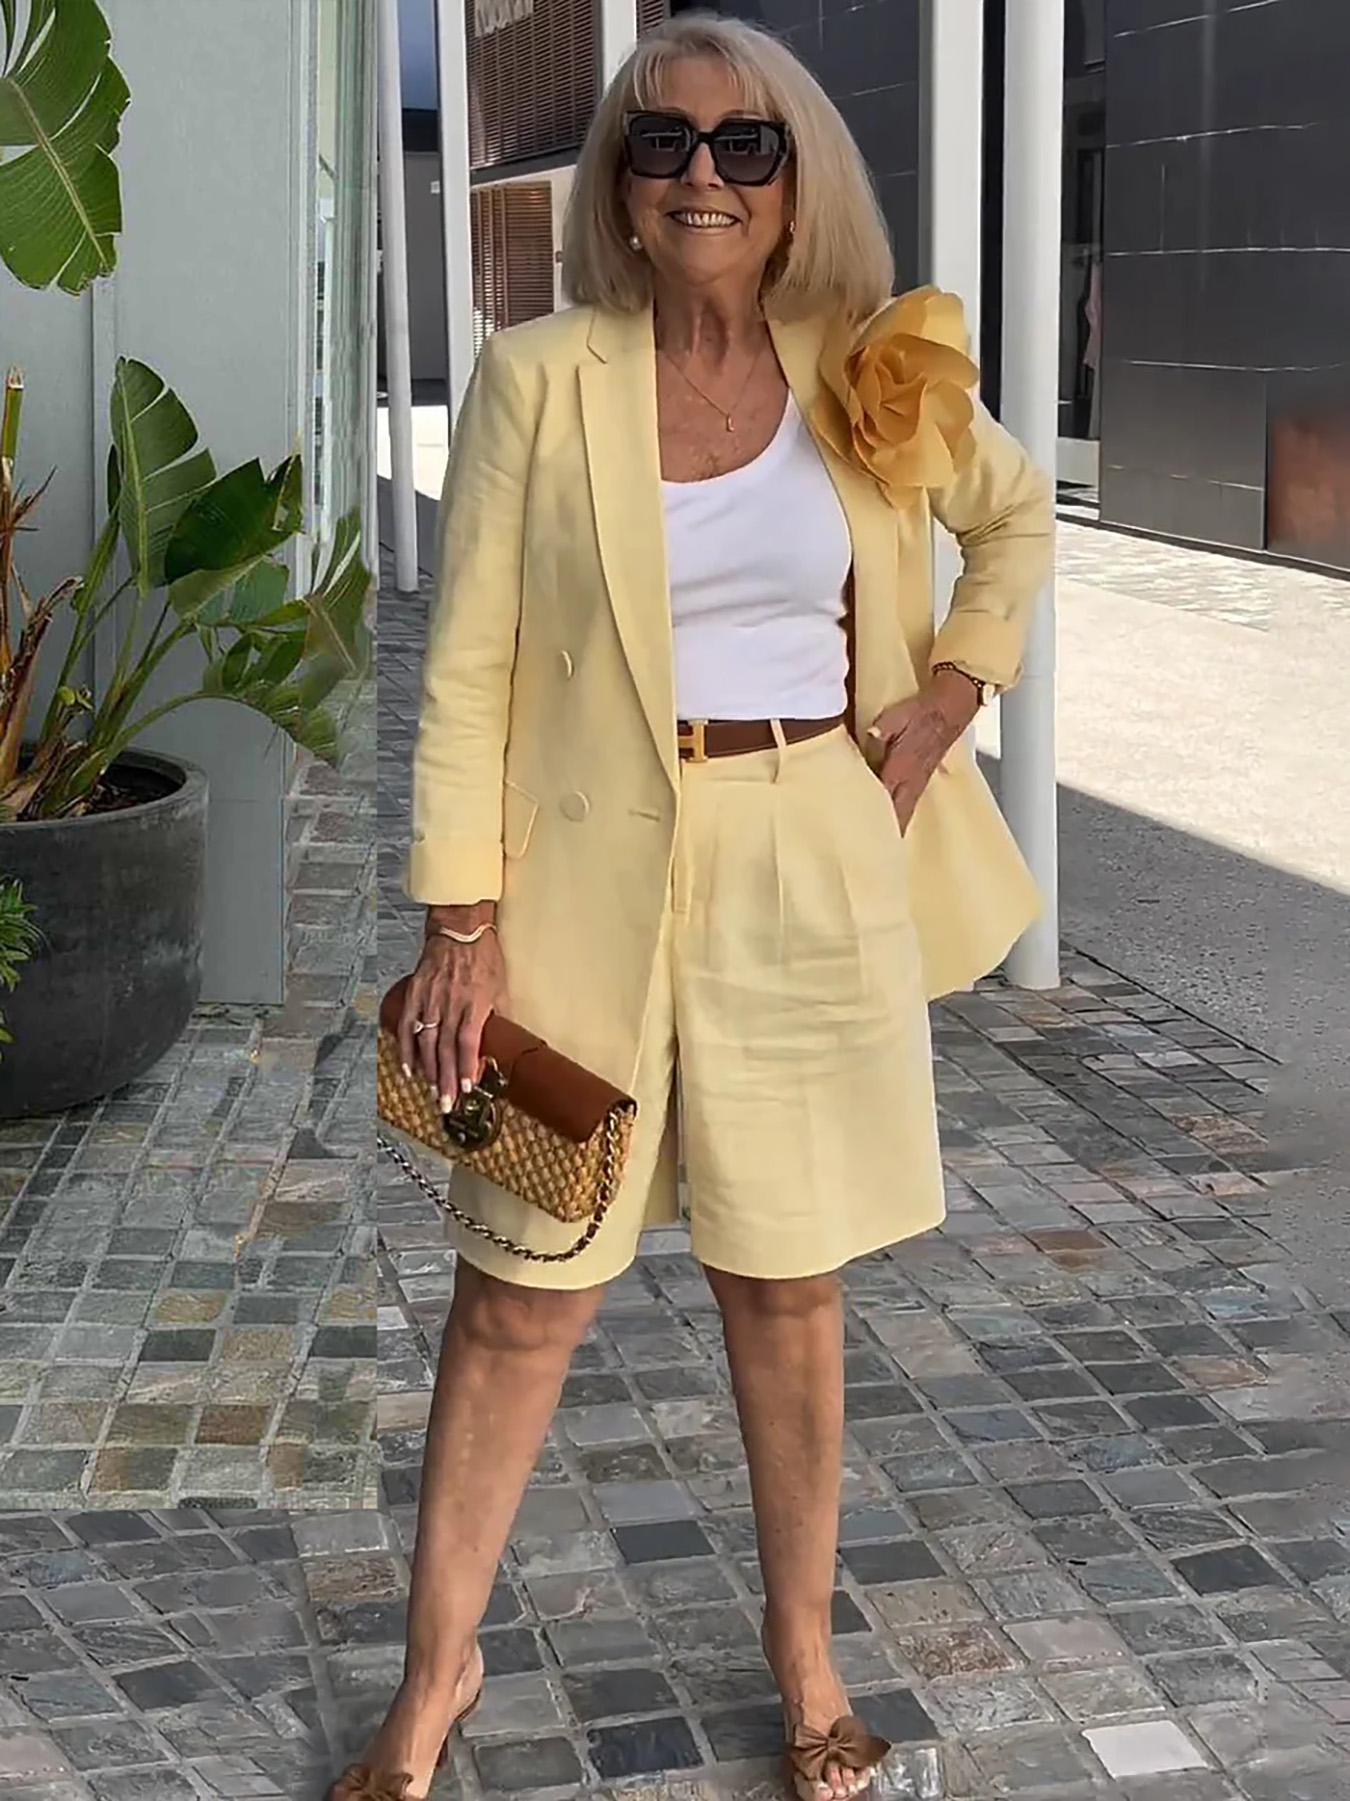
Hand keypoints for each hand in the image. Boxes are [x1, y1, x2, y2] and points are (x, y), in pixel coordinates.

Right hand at [398, 910, 508, 1112]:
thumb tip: (505, 1040)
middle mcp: (450, 1004)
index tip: (467, 1088)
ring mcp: (429, 1000)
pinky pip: (407, 1027)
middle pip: (446, 1049)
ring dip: (429, 1071)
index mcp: (475, 1003)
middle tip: (447, 1104)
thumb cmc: (484, 957)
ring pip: (426, 1042)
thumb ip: (499, 1015)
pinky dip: (406, 1050)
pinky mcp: (414, 994)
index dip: (467, 1066)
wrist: (459, 929)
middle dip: (447, 1079)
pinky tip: (409, 1069)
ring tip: (432, 1093)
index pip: (468, 1042)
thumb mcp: (500, 986)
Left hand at [868, 670, 978, 832]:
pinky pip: (910, 803)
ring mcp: (919, 781)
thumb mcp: (898, 715)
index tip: (861, 832)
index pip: (884, 797)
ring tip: (883, 848)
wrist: (951, 708)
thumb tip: (870, 735)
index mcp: (902, 766)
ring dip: (895, 827)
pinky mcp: (923, 778)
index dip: (872, 815)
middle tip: (871, 854)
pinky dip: (901, 816)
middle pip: (896, 812)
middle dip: (884, 832)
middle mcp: (912, 779)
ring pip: (904, 811)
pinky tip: (896, 823)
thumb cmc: (923, 711)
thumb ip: (882, 729)